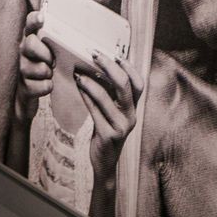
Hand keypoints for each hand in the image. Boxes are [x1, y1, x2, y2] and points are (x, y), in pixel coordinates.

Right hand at [18, 11, 52, 100]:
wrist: (33, 95)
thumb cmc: (48, 70)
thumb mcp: (53, 53)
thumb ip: (59, 42)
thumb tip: (83, 30)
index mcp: (31, 40)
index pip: (29, 24)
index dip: (34, 20)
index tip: (42, 18)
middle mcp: (23, 52)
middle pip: (29, 44)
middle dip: (44, 52)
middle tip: (52, 60)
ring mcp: (22, 69)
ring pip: (37, 67)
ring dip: (47, 72)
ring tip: (50, 73)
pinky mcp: (24, 87)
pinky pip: (41, 86)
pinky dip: (47, 86)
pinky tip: (47, 85)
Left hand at [77, 49, 141, 175]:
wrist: (104, 162)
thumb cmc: (105, 133)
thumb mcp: (111, 113)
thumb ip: (109, 96)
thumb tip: (97, 68)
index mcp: (133, 109)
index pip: (139, 84)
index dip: (129, 68)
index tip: (115, 54)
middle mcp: (131, 116)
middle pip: (125, 86)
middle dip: (109, 67)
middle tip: (94, 54)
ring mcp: (121, 126)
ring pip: (107, 96)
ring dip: (91, 80)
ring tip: (79, 70)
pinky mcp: (108, 134)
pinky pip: (94, 110)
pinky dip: (85, 94)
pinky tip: (78, 85)